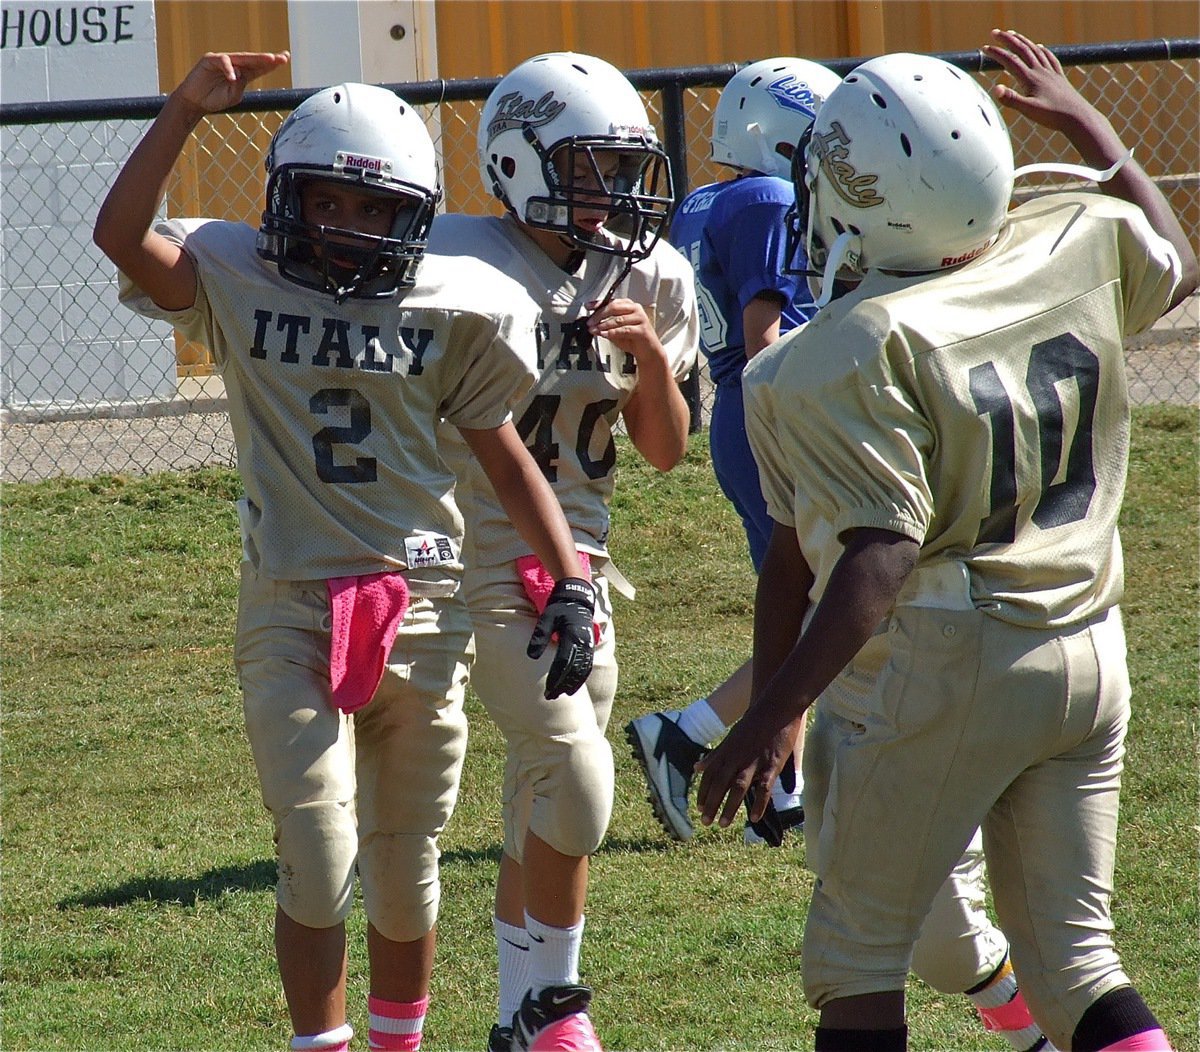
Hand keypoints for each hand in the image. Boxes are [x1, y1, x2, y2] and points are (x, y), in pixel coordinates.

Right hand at [175, 51, 289, 116]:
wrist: (195, 102)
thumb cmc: (215, 99)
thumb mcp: (233, 96)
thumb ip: (240, 86)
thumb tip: (241, 73)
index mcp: (243, 75)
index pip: (260, 68)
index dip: (272, 63)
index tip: (285, 59)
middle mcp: (235, 65)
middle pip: (255, 60)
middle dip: (269, 59)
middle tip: (283, 57)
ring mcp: (223, 61)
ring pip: (242, 58)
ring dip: (256, 59)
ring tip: (270, 60)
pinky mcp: (210, 60)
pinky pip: (223, 61)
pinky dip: (228, 69)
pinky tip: (232, 78)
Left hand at [527, 577, 594, 698]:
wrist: (577, 597)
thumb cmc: (559, 607)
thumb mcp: (547, 617)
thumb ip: (540, 636)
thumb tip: (531, 656)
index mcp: (572, 636)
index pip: (563, 663)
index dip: (555, 678)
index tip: (548, 689)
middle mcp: (583, 643)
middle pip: (573, 670)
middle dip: (562, 685)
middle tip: (551, 696)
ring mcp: (588, 645)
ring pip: (582, 670)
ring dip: (573, 684)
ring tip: (562, 694)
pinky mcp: (589, 646)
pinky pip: (587, 666)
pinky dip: (581, 677)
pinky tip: (574, 685)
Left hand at [586, 297, 661, 362]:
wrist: (648, 352)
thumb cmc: (632, 340)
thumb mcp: (615, 332)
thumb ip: (605, 327)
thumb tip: (592, 325)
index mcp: (629, 306)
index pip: (612, 301)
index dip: (599, 303)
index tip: (588, 306)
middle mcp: (636, 309)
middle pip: (614, 307)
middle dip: (600, 314)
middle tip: (590, 321)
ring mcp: (640, 319)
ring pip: (619, 319)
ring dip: (604, 325)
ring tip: (595, 329)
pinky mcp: (643, 330)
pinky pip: (625, 330)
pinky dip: (613, 332)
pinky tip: (605, 334)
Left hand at [696, 709, 801, 831]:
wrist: (776, 706)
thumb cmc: (755, 720)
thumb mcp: (731, 736)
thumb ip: (715, 754)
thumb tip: (696, 767)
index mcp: (727, 750)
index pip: (710, 774)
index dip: (704, 791)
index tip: (699, 806)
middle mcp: (736, 756)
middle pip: (720, 783)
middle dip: (711, 803)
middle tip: (704, 821)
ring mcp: (753, 761)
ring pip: (737, 787)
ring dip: (729, 807)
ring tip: (722, 824)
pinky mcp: (771, 765)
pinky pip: (763, 788)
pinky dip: (758, 803)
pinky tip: (753, 818)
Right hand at [983, 29, 1094, 135]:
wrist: (1077, 116)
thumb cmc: (1053, 115)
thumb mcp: (1029, 110)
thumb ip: (1011, 99)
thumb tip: (996, 89)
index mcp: (1031, 79)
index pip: (1011, 61)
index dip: (997, 53)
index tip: (985, 48)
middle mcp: (1041, 72)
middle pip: (1022, 50)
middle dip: (1007, 39)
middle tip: (995, 32)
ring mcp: (1051, 73)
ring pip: (1035, 51)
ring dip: (1023, 41)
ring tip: (1013, 35)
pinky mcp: (1059, 77)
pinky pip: (1049, 58)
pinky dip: (1042, 50)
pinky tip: (1040, 47)